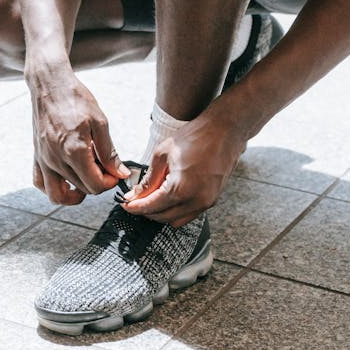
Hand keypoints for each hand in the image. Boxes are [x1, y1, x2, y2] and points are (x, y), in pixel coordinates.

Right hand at [30, 71, 130, 204]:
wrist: (50, 84)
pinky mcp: (36, 155)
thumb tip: (120, 173)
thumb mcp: (100, 121)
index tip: (115, 172)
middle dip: (97, 183)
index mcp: (74, 150)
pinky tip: (66, 180)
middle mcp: (56, 159)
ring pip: (57, 194)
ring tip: (87, 180)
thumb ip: (109, 151)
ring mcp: (43, 159)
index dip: (110, 183)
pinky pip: (40, 183)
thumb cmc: (75, 98)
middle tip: (105, 168)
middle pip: (81, 189)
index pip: (95, 185)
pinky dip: (52, 188)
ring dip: (75, 194)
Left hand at [123, 105, 247, 226]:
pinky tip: (168, 197)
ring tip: (150, 198)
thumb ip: (149, 178)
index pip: (152, 207)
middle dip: (146, 211)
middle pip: (163, 217)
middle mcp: (196, 200)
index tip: (125, 204)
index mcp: (181, 188)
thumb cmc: (196, 136)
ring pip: (177, 220)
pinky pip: (190, 214)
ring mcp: (207, 202)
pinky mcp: (212, 199)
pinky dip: (176, 210)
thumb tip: (136, 194)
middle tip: (134, 200)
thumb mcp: (163, 153)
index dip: (135, 207)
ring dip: (161, 213)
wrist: (224, 130)